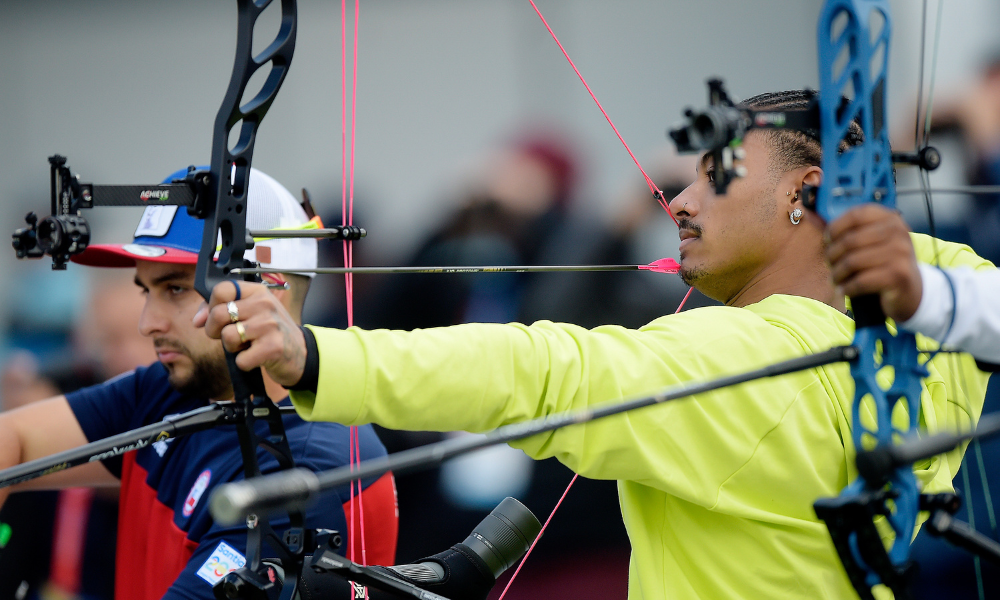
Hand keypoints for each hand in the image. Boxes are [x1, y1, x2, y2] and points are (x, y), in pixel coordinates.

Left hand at [194, 281, 306, 387]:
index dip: (210, 306)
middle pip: (218, 314)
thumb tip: (197, 320)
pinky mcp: (273, 347)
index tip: (216, 319)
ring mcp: (270, 325)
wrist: (302, 354)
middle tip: (230, 337)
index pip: (221, 289)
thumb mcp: (251, 314)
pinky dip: (244, 363)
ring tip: (248, 346)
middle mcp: (265, 304)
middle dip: (215, 331)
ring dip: (233, 348)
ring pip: (227, 337)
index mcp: (258, 292)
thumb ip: (222, 310)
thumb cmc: (271, 333)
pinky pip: (240, 359)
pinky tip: (257, 358)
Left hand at [825, 204, 922, 322]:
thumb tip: (808, 212)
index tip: (827, 240)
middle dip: (833, 255)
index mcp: (890, 218)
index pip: (856, 214)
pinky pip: (861, 280)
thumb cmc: (883, 264)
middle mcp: (898, 232)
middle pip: (850, 240)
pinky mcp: (898, 275)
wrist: (911, 290)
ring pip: (852, 262)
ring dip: (838, 274)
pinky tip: (844, 289)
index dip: (835, 227)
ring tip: (836, 279)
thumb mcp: (870, 242)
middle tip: (830, 265)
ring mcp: (901, 253)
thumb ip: (843, 229)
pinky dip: (847, 287)